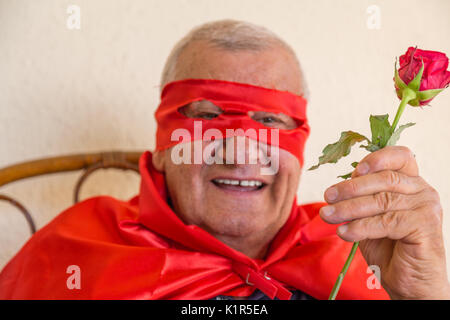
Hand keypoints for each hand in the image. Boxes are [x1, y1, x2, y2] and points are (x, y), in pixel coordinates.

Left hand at [319, 146, 449, 298]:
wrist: (410, 283)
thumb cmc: (389, 248)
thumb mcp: (370, 217)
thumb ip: (362, 199)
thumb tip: (337, 188)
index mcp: (412, 183)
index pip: (400, 157)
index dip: (377, 158)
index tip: (354, 169)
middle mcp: (423, 191)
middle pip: (384, 179)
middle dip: (350, 188)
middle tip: (327, 197)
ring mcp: (427, 208)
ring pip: (381, 201)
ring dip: (349, 208)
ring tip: (328, 216)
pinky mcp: (425, 226)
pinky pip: (385, 221)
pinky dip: (360, 227)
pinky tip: (344, 233)